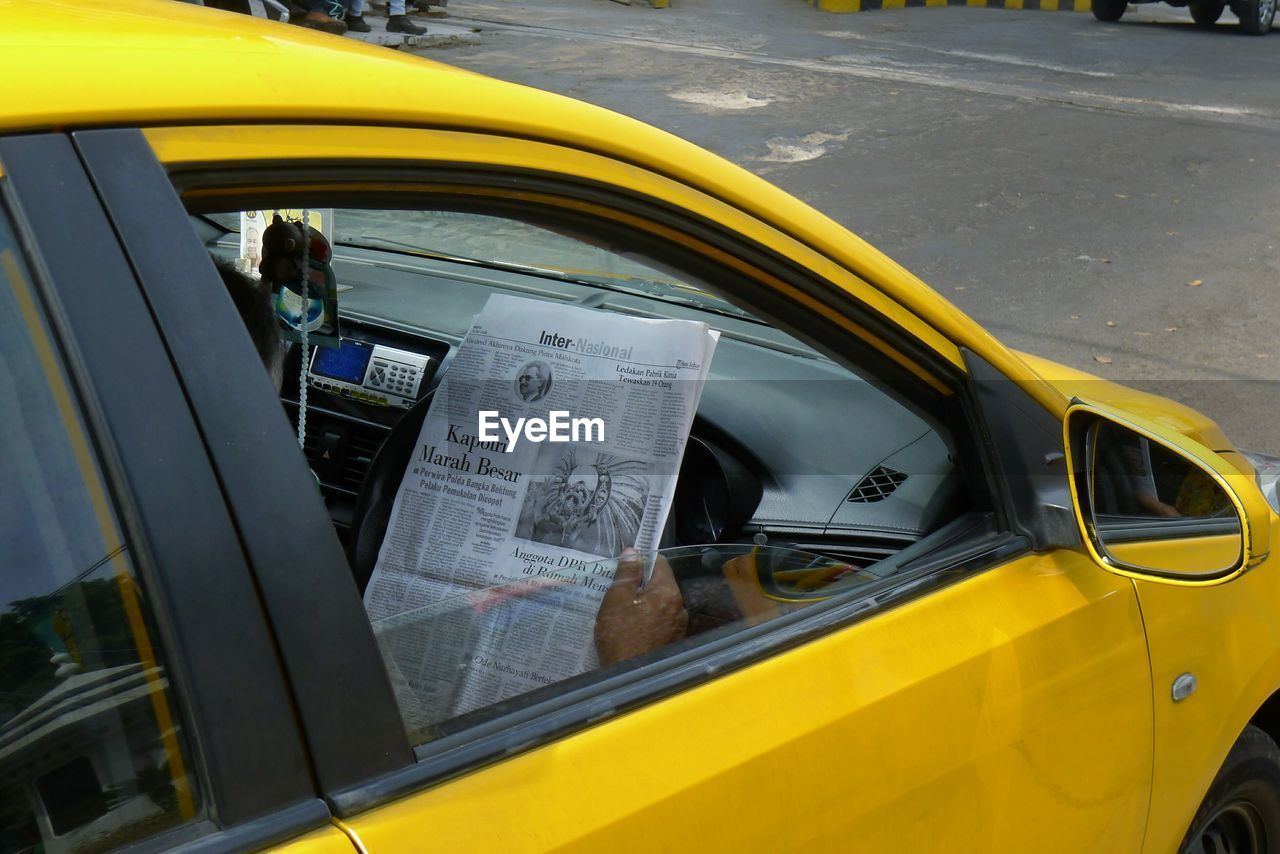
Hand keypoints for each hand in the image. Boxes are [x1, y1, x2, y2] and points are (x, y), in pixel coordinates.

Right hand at [595, 548, 687, 664]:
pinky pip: (662, 621)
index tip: (627, 569)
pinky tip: (634, 629)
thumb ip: (627, 573)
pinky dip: (650, 620)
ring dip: (646, 604)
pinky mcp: (673, 641)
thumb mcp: (616, 598)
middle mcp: (680, 606)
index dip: (642, 561)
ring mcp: (679, 626)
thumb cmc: (620, 635)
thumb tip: (633, 552)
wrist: (630, 677)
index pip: (660, 563)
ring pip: (661, 604)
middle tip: (621, 594)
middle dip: (643, 585)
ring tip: (625, 613)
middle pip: (661, 584)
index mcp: (668, 592)